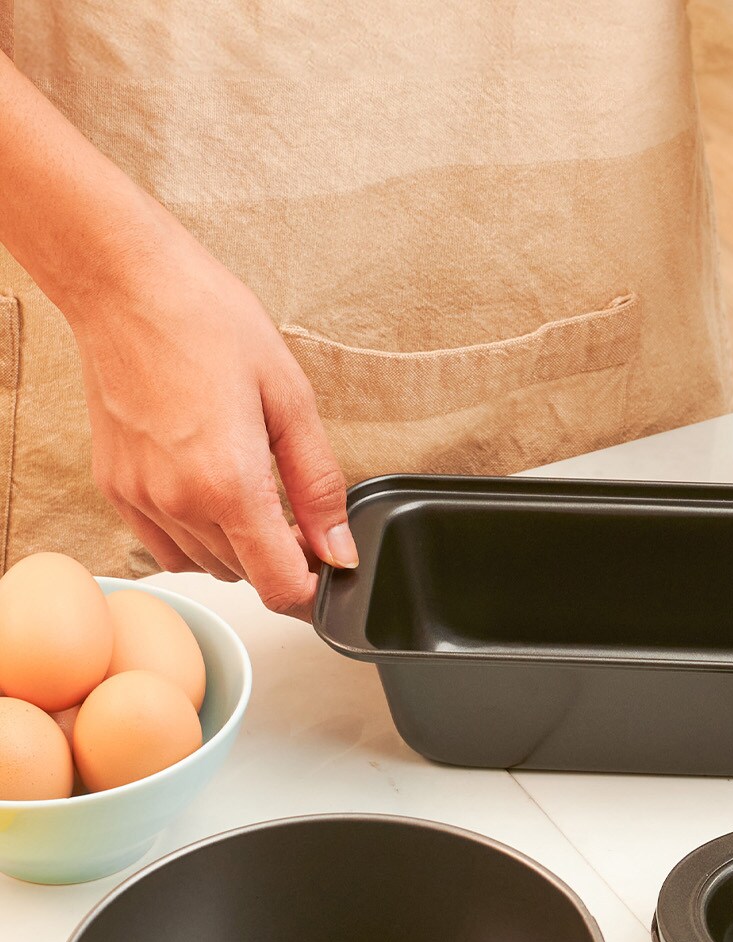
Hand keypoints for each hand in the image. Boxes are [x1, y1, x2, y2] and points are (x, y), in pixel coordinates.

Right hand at [69, 216, 354, 616]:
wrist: (124, 282)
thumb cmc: (206, 321)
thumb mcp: (291, 400)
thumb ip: (320, 486)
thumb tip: (340, 549)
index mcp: (229, 484)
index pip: (281, 588)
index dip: (314, 590)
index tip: (327, 567)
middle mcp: (179, 501)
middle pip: (248, 577)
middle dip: (281, 558)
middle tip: (295, 510)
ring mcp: (141, 498)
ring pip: (209, 564)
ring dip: (239, 547)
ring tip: (250, 487)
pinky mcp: (116, 487)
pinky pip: (167, 546)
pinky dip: (197, 536)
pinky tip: (210, 491)